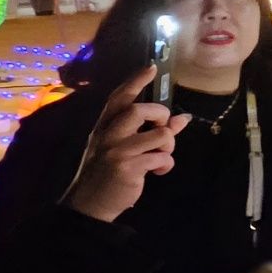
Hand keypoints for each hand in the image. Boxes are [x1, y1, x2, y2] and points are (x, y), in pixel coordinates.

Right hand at [61, 65, 191, 221]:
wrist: (89, 204)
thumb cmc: (108, 173)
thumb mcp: (122, 148)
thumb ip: (150, 132)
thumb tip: (182, 119)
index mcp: (104, 127)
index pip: (119, 98)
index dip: (136, 81)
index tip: (152, 68)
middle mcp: (107, 135)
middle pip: (140, 110)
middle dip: (161, 116)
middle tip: (162, 129)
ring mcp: (116, 151)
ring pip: (159, 135)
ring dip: (169, 145)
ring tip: (161, 156)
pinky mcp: (127, 167)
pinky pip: (161, 158)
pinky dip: (166, 165)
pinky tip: (157, 172)